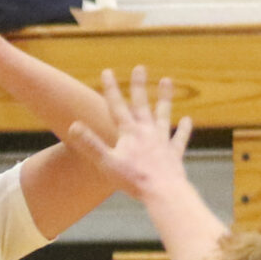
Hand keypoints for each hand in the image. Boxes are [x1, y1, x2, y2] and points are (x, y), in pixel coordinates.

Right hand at [59, 67, 193, 203]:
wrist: (163, 192)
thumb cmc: (133, 180)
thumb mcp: (106, 163)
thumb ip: (90, 144)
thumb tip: (73, 125)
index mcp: (129, 133)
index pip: (117, 106)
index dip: (111, 89)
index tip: (107, 71)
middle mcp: (147, 132)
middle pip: (141, 104)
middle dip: (138, 86)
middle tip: (140, 68)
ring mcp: (162, 141)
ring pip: (163, 115)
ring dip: (164, 98)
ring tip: (167, 81)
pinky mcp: (173, 154)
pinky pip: (179, 138)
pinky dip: (183, 129)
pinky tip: (187, 120)